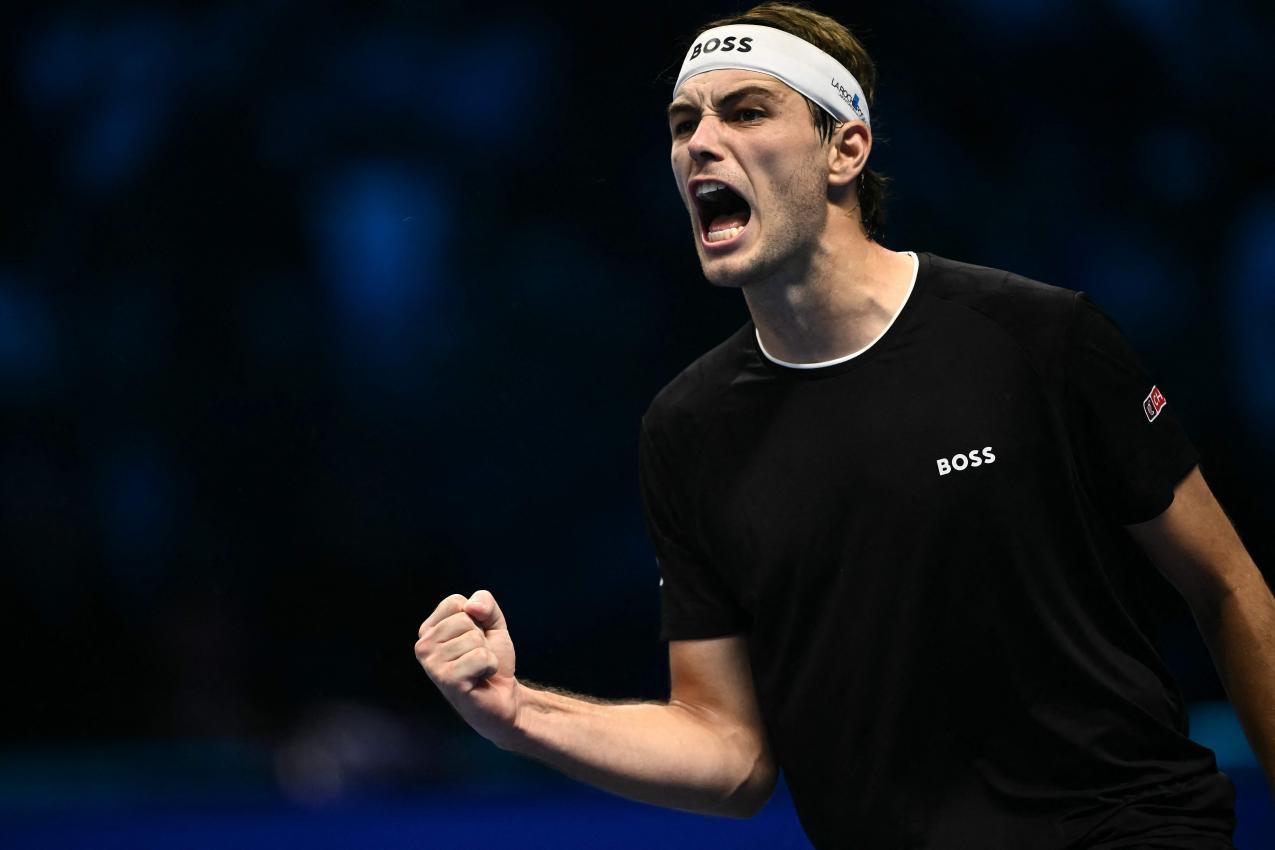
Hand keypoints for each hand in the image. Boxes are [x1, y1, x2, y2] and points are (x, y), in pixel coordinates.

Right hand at [415, 590, 519, 746]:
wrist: (504, 697)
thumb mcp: (492, 624)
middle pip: (464, 619)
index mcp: (429, 630)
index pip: (455, 602)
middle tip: (477, 658)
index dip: (476, 618)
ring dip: (486, 654)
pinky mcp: (447, 680)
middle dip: (481, 638)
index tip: (474, 639)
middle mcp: (423, 646)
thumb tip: (471, 607)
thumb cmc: (492, 660)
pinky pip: (480, 656)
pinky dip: (490, 666)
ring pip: (473, 638)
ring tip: (478, 670)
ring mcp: (432, 665)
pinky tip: (480, 679)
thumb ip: (485, 603)